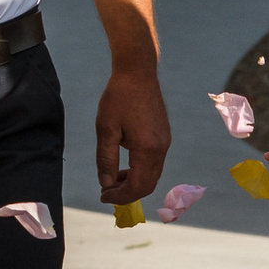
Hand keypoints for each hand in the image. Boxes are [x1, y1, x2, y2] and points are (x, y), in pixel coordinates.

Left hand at [92, 61, 170, 205]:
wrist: (138, 72)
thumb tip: (106, 184)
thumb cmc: (118, 98)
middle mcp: (162, 149)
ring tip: (112, 178)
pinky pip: (154, 162)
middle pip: (148, 184)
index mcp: (148, 149)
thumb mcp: (106, 130)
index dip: (120, 196)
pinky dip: (139, 170)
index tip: (103, 196)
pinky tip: (123, 165)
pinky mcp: (164, 136)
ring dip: (133, 182)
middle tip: (106, 191)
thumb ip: (106, 160)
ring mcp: (165, 142)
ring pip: (152, 174)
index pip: (138, 186)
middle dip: (127, 193)